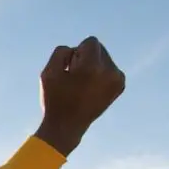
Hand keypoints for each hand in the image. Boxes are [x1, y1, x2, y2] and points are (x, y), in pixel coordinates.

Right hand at [35, 36, 125, 156]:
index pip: (90, 42)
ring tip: (82, 85)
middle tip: (75, 79)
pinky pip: (110, 69)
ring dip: (93, 66)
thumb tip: (77, 50)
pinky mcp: (120, 85)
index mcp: (92, 67)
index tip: (70, 69)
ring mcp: (117, 79)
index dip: (76, 53)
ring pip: (105, 58)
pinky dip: (101, 75)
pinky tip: (91, 89)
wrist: (67, 126)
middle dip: (86, 58)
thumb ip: (61, 51)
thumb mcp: (48, 72)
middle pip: (99, 48)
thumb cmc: (55, 99)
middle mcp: (110, 71)